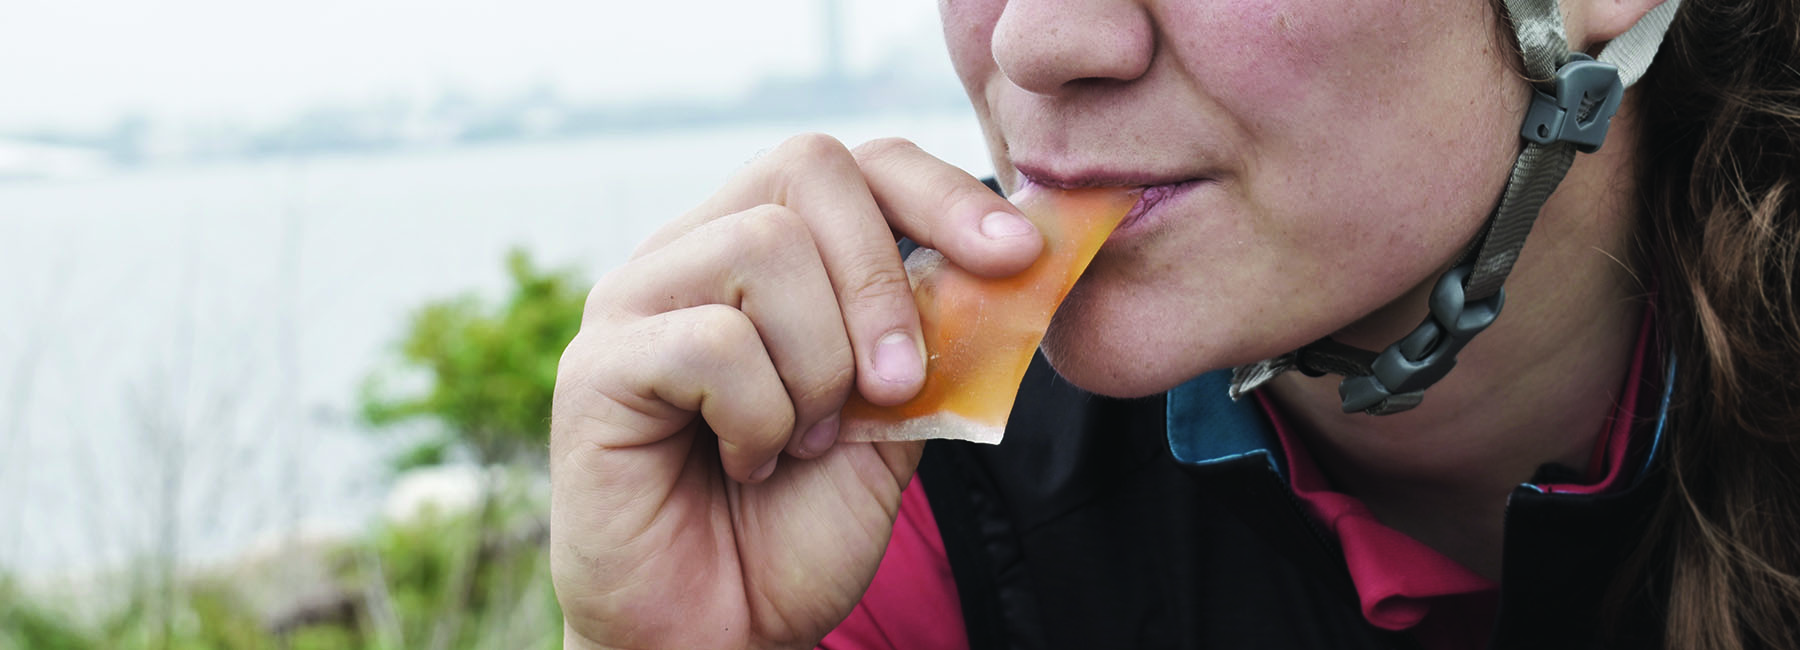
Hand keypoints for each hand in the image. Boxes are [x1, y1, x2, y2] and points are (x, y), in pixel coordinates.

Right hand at [549, 134, 1040, 648]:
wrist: (724, 632)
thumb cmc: (798, 525)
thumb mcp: (898, 415)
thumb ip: (932, 331)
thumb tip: (1009, 257)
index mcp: (760, 250)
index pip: (853, 163)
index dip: (941, 192)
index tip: (1018, 257)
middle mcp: (690, 252)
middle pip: (807, 168)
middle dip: (881, 281)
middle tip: (896, 387)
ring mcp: (634, 300)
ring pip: (762, 249)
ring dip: (817, 365)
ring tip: (802, 441)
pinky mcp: (596, 366)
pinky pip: (712, 341)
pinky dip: (760, 417)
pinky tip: (748, 464)